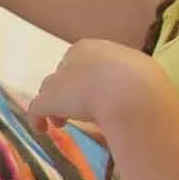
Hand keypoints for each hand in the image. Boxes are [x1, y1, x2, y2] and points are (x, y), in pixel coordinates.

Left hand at [28, 39, 178, 137]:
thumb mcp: (142, 72)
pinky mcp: (50, 100)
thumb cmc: (142, 82)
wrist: (132, 93)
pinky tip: (42, 130)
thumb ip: (132, 79)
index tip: (92, 94)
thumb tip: (141, 91)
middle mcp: (72, 59)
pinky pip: (36, 109)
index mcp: (93, 48)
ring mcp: (59, 80)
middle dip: (68, 89)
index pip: (81, 61)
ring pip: (49, 89)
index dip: (84, 78)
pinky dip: (37, 119)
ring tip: (61, 123)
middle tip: (77, 109)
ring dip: (54, 104)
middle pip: (64, 74)